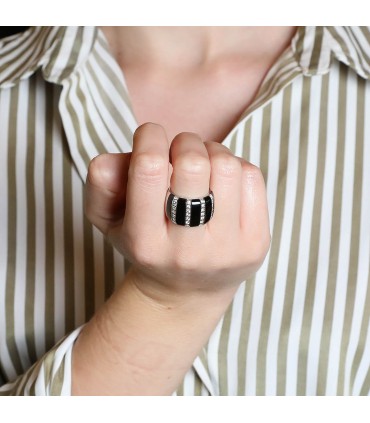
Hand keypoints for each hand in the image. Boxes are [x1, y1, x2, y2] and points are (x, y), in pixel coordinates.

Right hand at [85, 123, 269, 302]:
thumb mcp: (109, 220)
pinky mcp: (257, 243)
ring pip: (227, 165)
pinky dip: (235, 167)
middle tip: (179, 154)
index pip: (149, 168)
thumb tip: (114, 158)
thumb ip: (101, 185)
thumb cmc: (148, 244)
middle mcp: (187, 251)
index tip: (151, 137)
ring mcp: (227, 249)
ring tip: (202, 168)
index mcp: (145, 242)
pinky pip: (252, 176)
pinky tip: (222, 185)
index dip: (150, 137)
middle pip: (193, 163)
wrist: (187, 290)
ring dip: (212, 152)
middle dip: (184, 142)